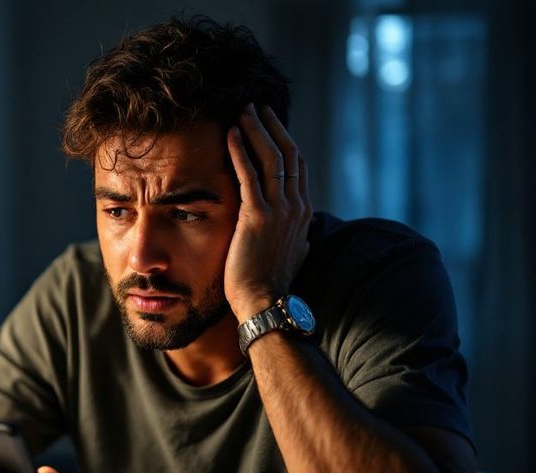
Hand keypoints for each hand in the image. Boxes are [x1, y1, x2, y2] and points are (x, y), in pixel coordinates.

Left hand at [224, 103, 313, 320]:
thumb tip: (304, 231)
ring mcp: (279, 210)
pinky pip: (249, 174)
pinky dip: (241, 151)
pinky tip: (231, 134)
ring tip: (243, 111)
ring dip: (256, 130)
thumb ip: (298, 236)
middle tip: (256, 106)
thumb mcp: (293, 253)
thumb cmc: (271, 284)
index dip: (284, 141)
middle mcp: (296, 206)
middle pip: (288, 154)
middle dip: (272, 127)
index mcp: (303, 212)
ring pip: (271, 158)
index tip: (271, 123)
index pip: (298, 166)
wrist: (265, 303)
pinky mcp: (257, 216)